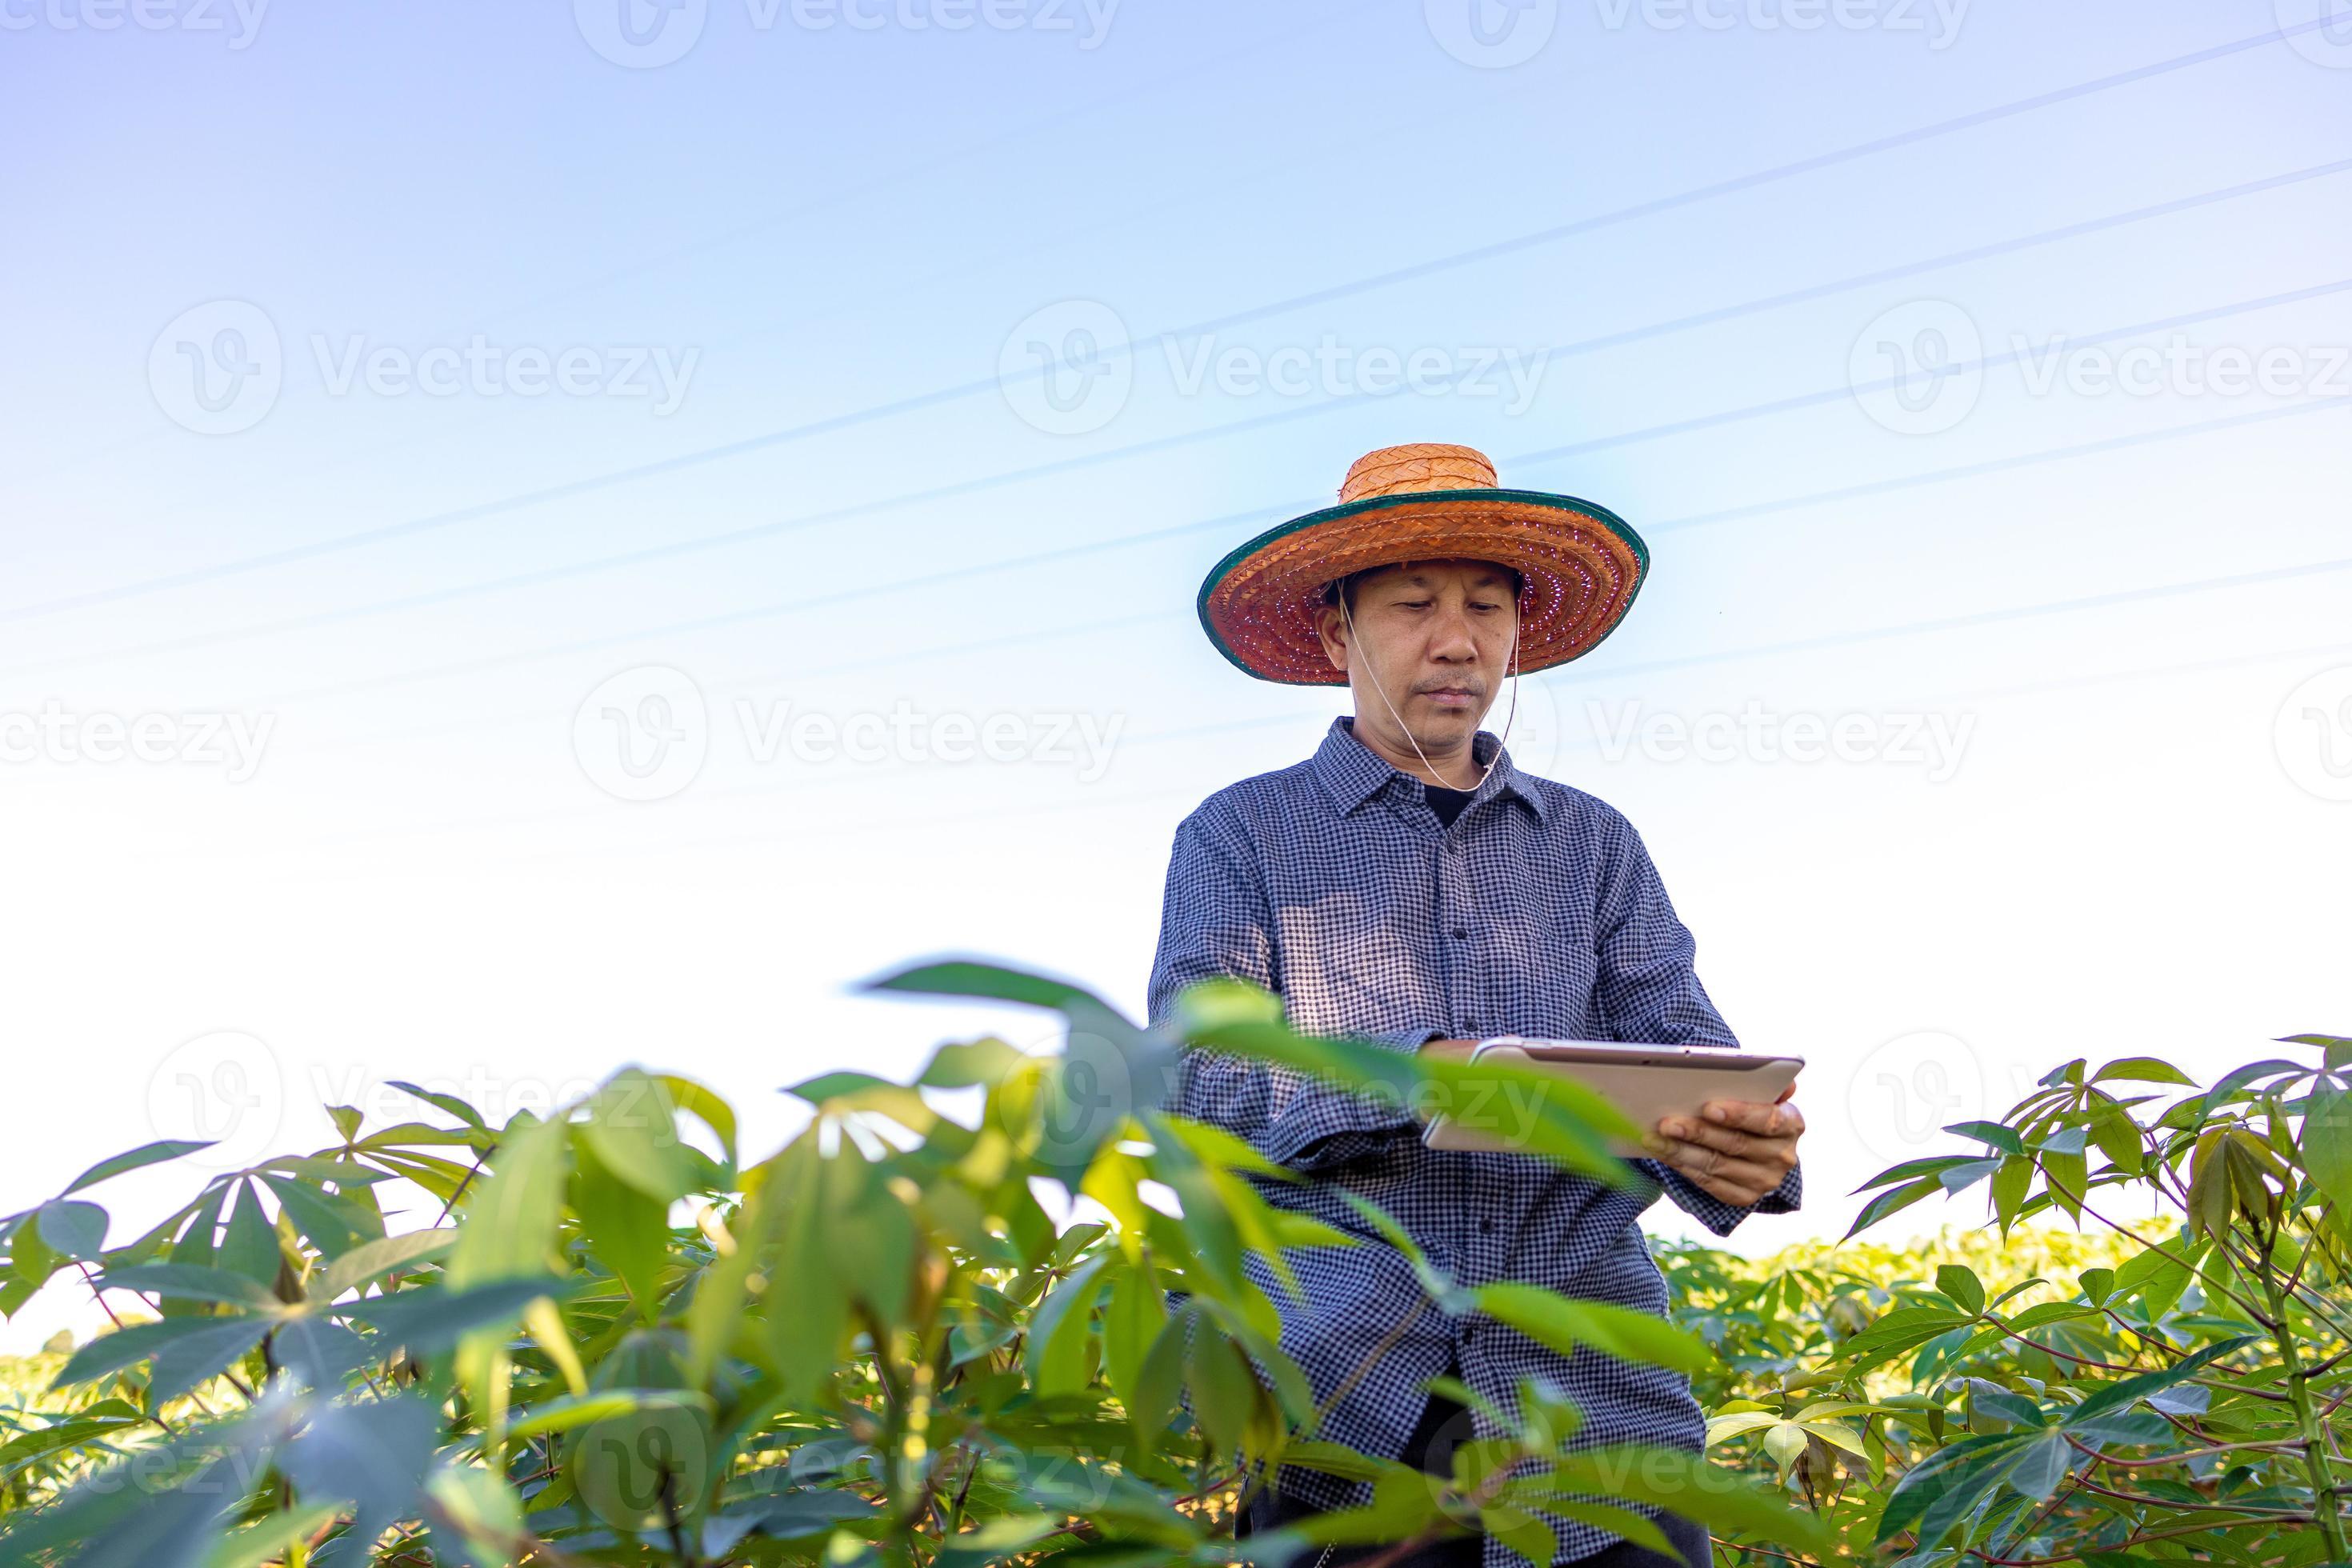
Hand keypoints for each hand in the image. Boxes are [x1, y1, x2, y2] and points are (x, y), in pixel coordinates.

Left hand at [1642, 1090, 1803, 1207]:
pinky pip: (1709, 1183)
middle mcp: (1782, 1156)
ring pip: (1716, 1165)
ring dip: (1682, 1151)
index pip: (1767, 1120)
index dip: (1739, 1114)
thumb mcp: (1761, 1093)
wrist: (1758, 1147)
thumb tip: (1777, 1076)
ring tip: (1654, 1137)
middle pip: (1735, 1144)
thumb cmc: (1752, 1109)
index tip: (1708, 1107)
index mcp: (1791, 1124)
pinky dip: (1683, 1166)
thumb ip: (1763, 1083)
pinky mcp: (1744, 1197)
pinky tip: (1663, 1152)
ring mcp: (1764, 1180)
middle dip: (1698, 1132)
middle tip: (1666, 1123)